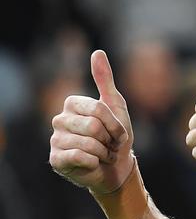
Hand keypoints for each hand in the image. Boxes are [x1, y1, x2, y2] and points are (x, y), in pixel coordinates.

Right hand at [50, 50, 133, 193]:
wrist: (116, 167)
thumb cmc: (116, 136)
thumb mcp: (115, 105)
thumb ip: (105, 79)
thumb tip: (97, 52)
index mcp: (72, 103)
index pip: (98, 109)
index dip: (115, 124)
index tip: (117, 132)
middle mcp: (59, 119)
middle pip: (93, 126)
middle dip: (110, 139)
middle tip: (110, 145)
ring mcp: (55, 140)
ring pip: (88, 143)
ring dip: (104, 152)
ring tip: (102, 154)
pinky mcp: (56, 159)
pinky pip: (80, 157)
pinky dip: (94, 162)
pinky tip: (92, 163)